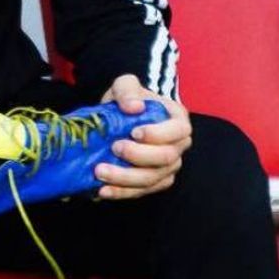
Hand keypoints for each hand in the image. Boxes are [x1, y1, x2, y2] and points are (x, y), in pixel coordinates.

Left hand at [95, 74, 190, 199]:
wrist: (118, 118)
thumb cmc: (128, 100)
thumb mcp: (125, 85)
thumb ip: (128, 90)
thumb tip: (135, 107)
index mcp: (178, 121)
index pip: (179, 131)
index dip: (159, 134)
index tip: (134, 132)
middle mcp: (178, 147)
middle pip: (166, 158)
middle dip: (139, 156)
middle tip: (114, 148)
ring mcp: (167, 168)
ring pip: (152, 179)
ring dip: (125, 178)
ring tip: (100, 172)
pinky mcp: (152, 183)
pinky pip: (140, 192)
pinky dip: (121, 193)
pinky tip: (102, 190)